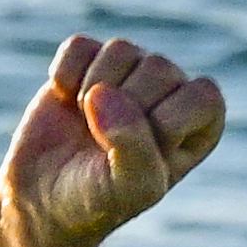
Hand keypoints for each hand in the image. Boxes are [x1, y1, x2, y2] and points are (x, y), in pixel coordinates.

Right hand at [0, 32, 227, 246]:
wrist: (43, 199)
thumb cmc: (100, 198)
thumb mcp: (131, 186)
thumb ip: (133, 144)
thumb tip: (103, 92)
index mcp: (201, 122)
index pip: (203, 95)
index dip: (166, 123)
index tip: (143, 153)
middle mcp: (171, 90)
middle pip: (160, 67)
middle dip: (126, 107)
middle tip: (106, 142)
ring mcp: (129, 71)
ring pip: (121, 50)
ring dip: (93, 91)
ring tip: (88, 124)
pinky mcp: (87, 60)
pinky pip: (79, 46)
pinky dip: (65, 77)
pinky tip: (66, 103)